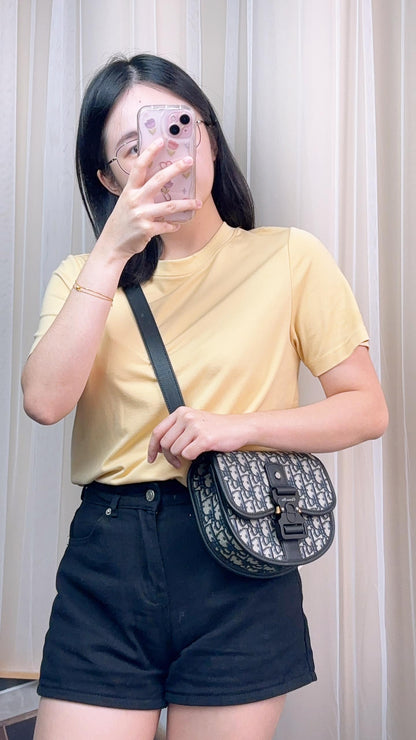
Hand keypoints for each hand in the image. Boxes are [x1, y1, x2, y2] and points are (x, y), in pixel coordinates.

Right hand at [99, 138, 200, 259]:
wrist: (113, 243)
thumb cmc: (122, 221)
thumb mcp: (126, 202)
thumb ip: (139, 192)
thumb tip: (158, 181)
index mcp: (129, 190)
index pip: (140, 167)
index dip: (150, 152)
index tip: (161, 140)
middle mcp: (135, 200)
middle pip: (158, 180)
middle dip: (175, 169)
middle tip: (189, 162)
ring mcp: (141, 215)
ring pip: (169, 206)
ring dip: (186, 204)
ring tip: (198, 202)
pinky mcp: (147, 229)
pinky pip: (166, 225)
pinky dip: (174, 225)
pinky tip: (177, 224)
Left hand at [147, 407, 245, 467]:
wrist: (239, 427)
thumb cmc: (216, 427)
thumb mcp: (194, 422)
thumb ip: (177, 429)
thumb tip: (159, 446)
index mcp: (181, 412)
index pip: (158, 431)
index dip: (152, 447)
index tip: (151, 458)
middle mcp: (186, 417)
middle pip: (165, 444)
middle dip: (169, 456)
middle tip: (177, 461)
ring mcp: (195, 427)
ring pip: (175, 450)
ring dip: (182, 457)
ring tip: (192, 453)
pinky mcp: (204, 438)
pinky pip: (188, 455)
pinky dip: (192, 457)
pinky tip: (200, 452)